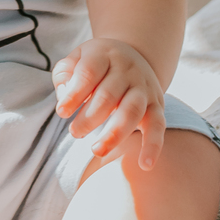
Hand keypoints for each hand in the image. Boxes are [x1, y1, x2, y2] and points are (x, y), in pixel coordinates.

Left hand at [52, 37, 165, 169]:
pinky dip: (153, 145)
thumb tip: (64, 98)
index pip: (89, 73)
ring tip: (96, 150)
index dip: (74, 94)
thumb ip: (64, 76)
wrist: (134, 56)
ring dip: (114, 134)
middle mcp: (127, 69)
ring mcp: (144, 87)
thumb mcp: (76, 60)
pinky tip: (145, 164)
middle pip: (108, 95)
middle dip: (89, 118)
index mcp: (104, 55)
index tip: (61, 112)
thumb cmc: (96, 66)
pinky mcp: (157, 105)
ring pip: (132, 111)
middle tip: (75, 132)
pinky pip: (158, 126)